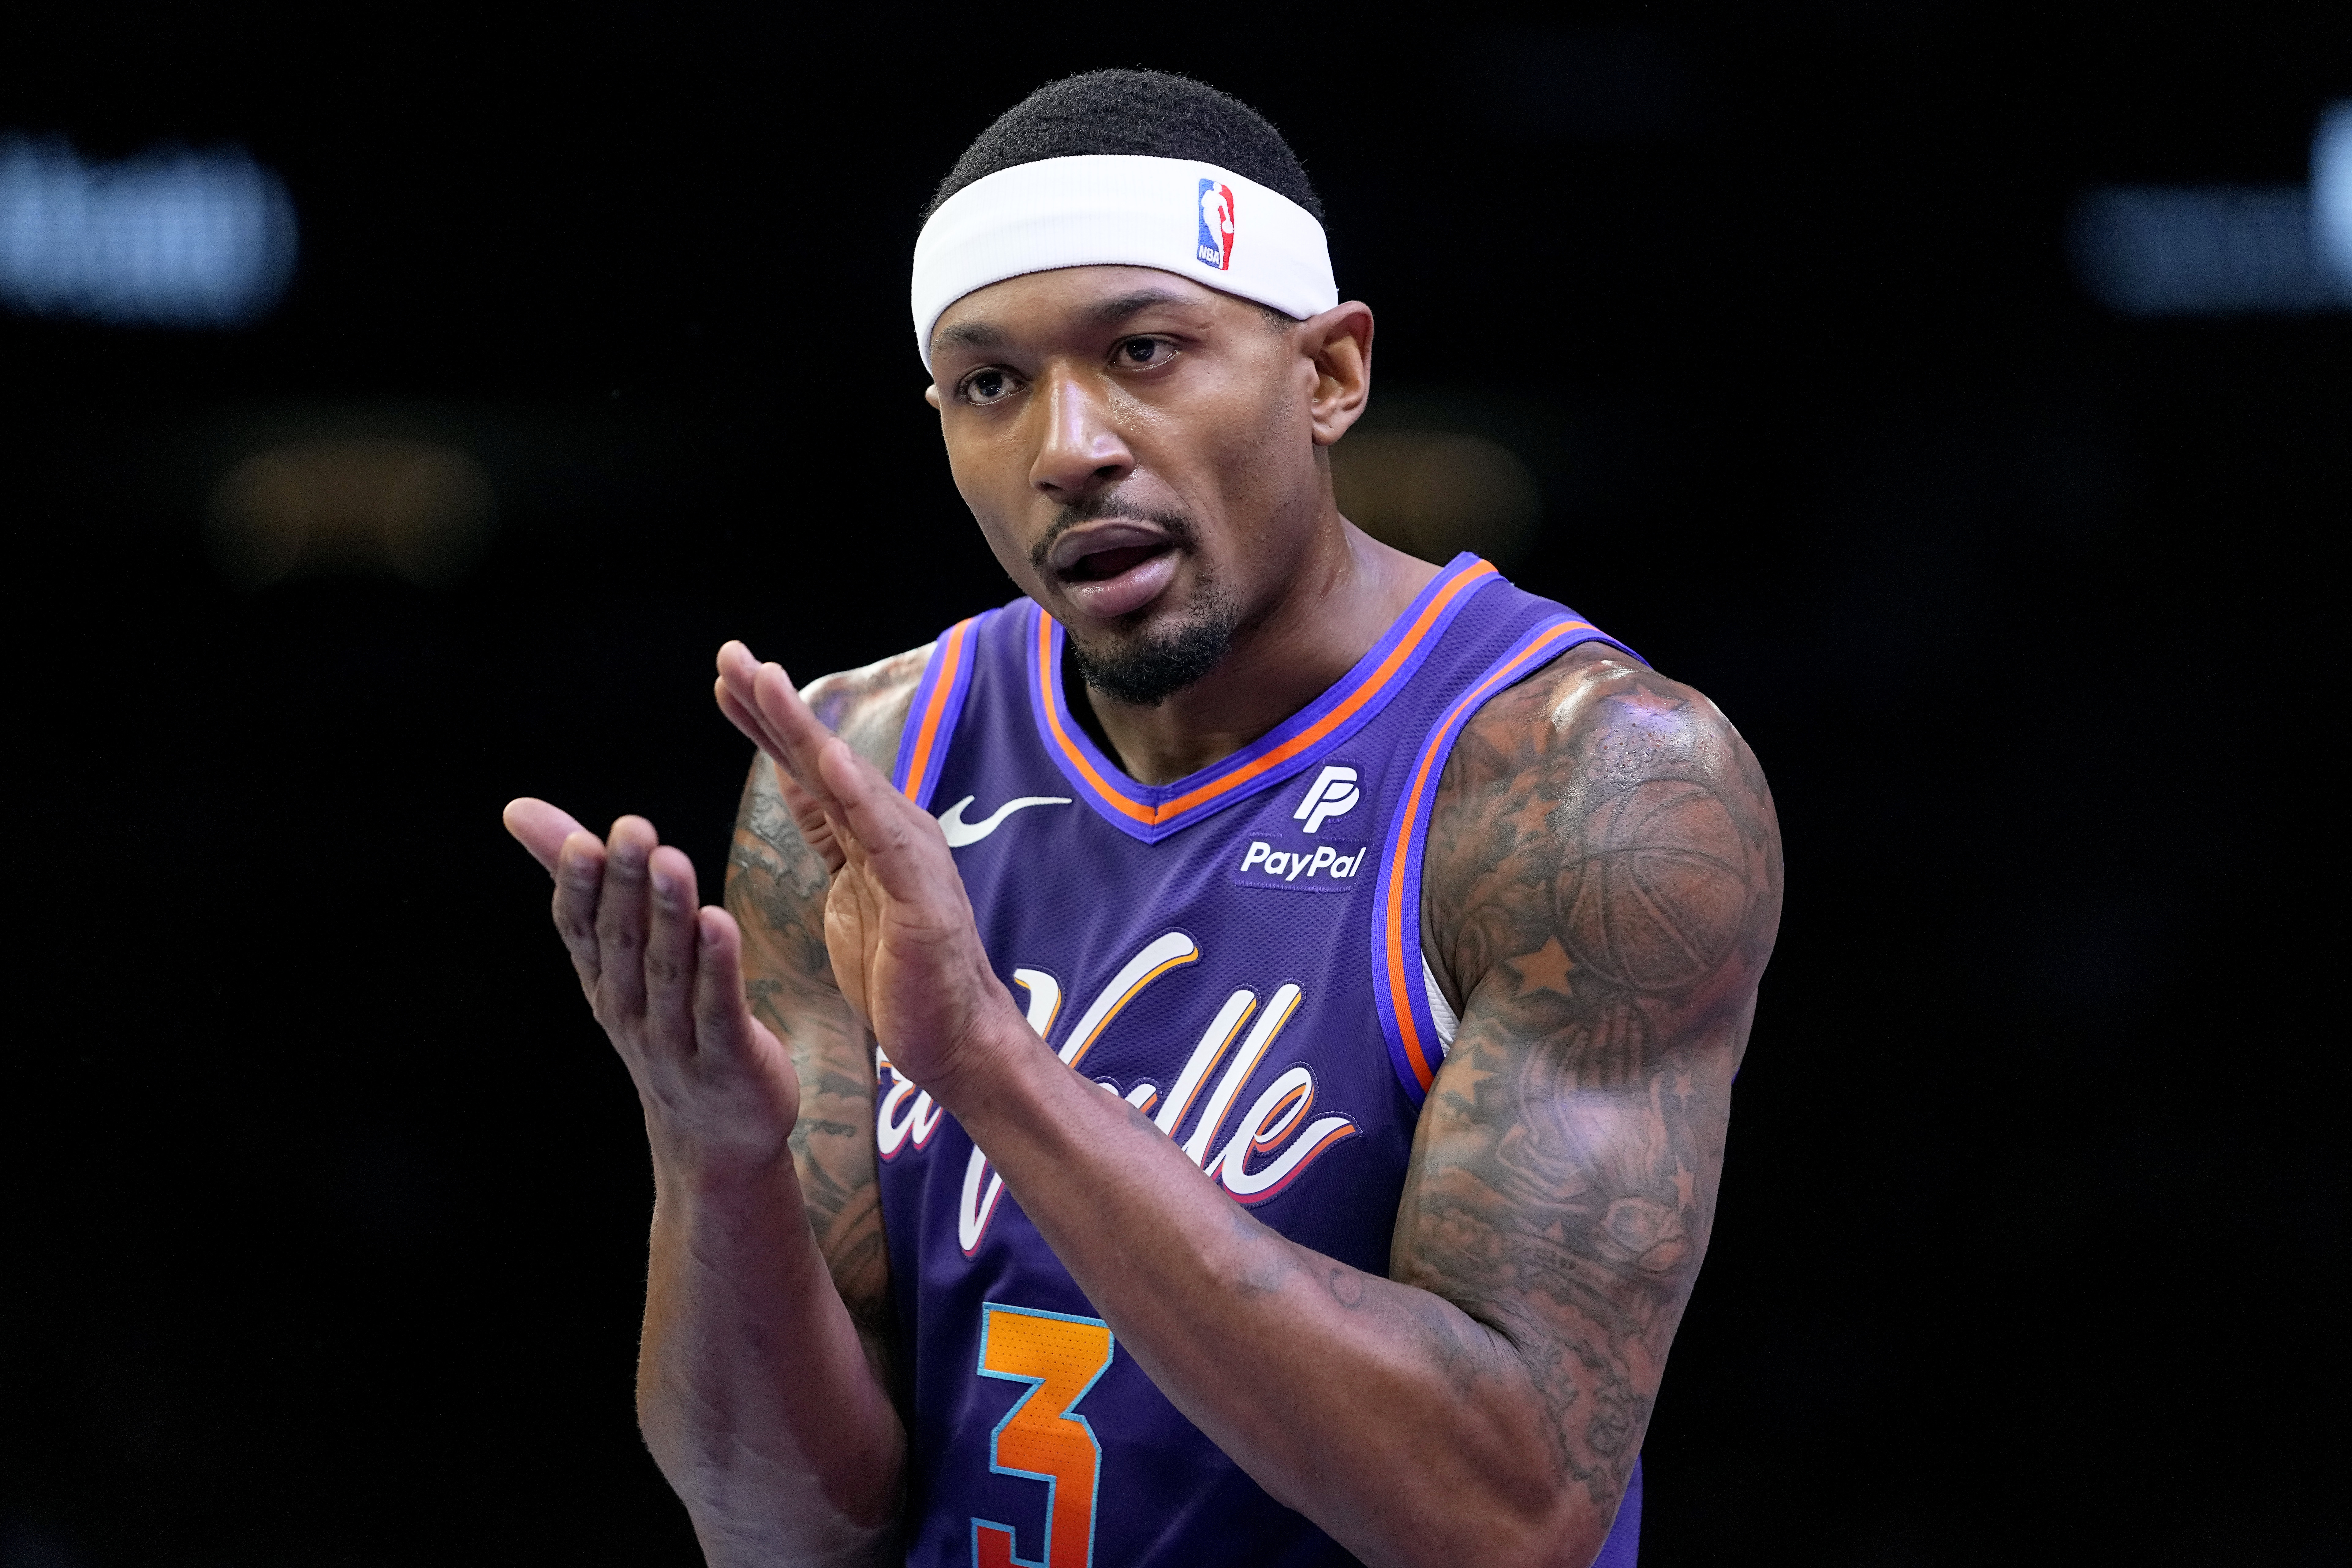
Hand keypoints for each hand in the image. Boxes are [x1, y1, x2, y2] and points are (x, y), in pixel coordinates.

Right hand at [503, 799, 799, 1178]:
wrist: (712, 1135)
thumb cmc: (664, 1022)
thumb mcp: (615, 955)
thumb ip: (579, 879)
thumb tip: (517, 809)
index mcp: (605, 980)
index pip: (580, 929)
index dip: (577, 888)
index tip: (583, 841)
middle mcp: (631, 1008)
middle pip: (623, 941)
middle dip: (625, 885)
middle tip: (631, 831)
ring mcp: (676, 1039)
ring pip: (668, 971)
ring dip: (669, 915)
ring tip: (673, 861)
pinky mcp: (728, 1059)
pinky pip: (719, 1008)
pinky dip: (717, 968)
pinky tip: (719, 925)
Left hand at [712, 641, 1023, 1092]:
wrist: (956, 1041)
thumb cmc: (904, 973)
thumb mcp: (848, 888)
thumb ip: (831, 830)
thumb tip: (802, 775)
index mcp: (869, 834)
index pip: (807, 767)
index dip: (766, 721)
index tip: (725, 678)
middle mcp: (892, 832)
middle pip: (822, 758)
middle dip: (775, 704)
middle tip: (730, 654)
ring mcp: (911, 860)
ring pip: (848, 783)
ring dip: (806, 730)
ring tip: (767, 683)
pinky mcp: (921, 897)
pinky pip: (883, 837)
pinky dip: (857, 794)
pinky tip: (826, 757)